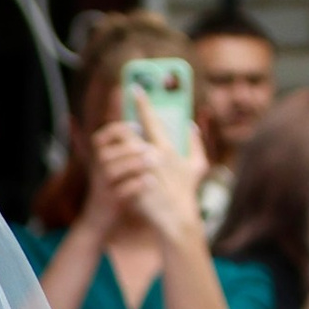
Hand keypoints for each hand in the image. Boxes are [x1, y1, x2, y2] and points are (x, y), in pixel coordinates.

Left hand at [91, 104, 206, 250]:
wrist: (176, 220)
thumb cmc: (186, 193)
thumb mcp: (197, 166)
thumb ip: (196, 144)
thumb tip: (192, 125)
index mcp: (167, 149)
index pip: (151, 120)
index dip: (142, 103)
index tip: (133, 89)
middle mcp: (152, 156)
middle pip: (126, 133)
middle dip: (119, 127)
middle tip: (117, 124)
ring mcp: (140, 171)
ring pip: (118, 151)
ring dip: (115, 149)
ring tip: (114, 150)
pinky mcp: (131, 184)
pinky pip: (116, 171)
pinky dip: (114, 168)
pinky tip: (111, 169)